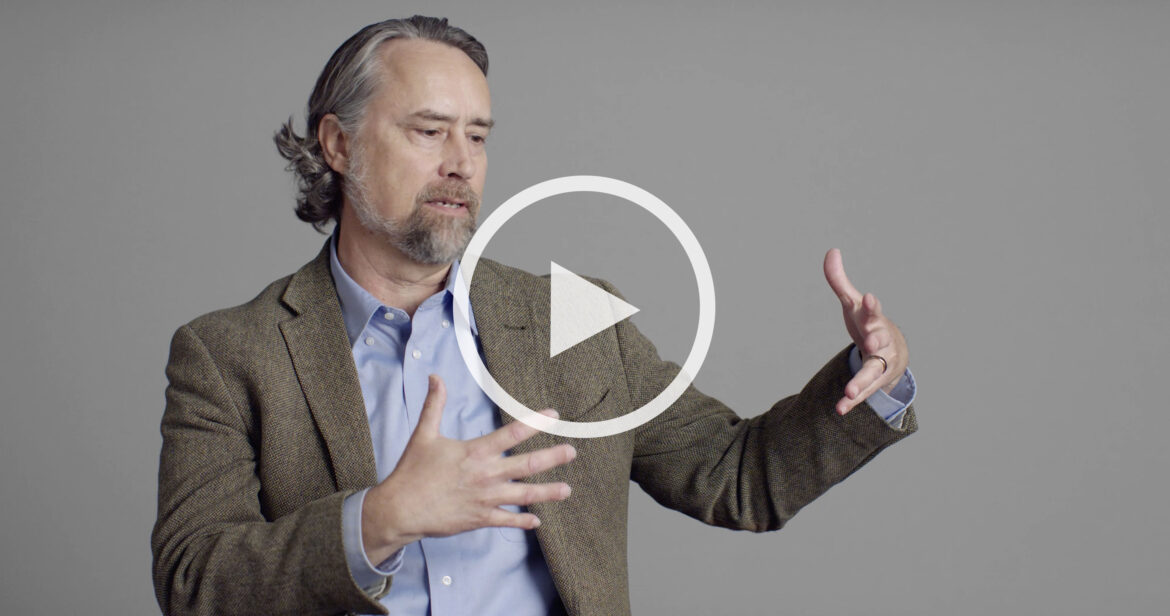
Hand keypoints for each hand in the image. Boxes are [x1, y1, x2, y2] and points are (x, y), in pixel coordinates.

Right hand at [361, 374, 575, 563]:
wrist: (400, 509)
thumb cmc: (412, 471)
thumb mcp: (424, 434)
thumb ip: (434, 405)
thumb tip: (435, 377)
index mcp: (475, 452)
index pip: (512, 434)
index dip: (535, 423)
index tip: (553, 415)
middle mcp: (486, 475)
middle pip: (527, 465)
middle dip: (552, 458)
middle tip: (572, 452)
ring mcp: (485, 499)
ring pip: (523, 495)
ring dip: (547, 492)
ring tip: (566, 490)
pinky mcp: (480, 518)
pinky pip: (506, 520)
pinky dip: (522, 520)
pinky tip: (537, 520)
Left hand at [823, 248, 908, 414]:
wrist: (894, 353)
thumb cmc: (869, 324)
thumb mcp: (852, 304)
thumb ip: (839, 281)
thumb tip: (831, 250)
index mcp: (874, 321)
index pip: (874, 311)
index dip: (871, 305)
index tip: (869, 298)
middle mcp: (881, 342)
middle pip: (880, 341)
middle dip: (877, 340)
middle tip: (872, 340)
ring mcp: (880, 363)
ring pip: (873, 373)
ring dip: (862, 382)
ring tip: (850, 392)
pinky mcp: (874, 382)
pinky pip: (864, 393)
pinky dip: (852, 402)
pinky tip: (840, 410)